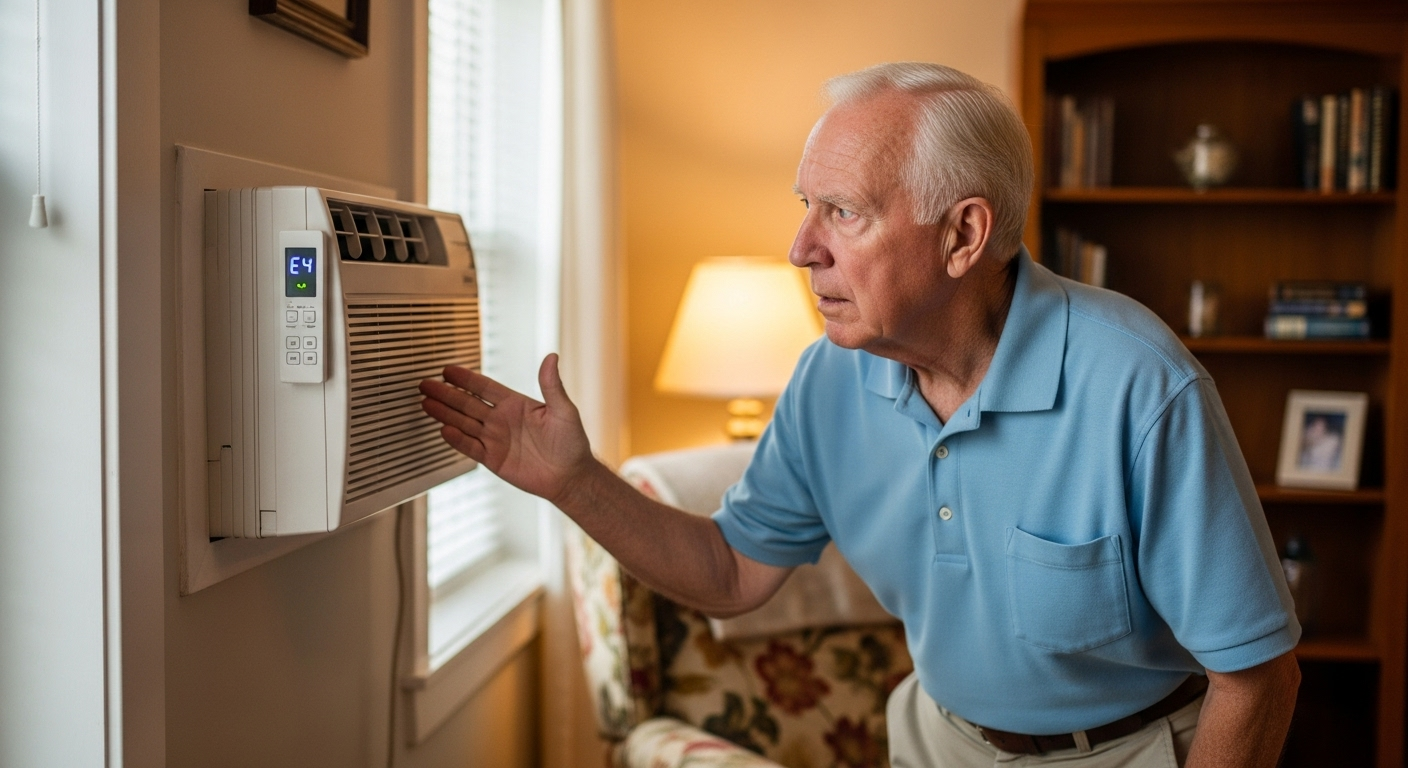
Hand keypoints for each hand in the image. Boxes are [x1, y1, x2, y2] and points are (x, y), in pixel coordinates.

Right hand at [419, 354, 594, 503]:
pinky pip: (471, 447)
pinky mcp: (493, 459)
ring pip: (464, 423)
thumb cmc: (571, 442)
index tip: (447, 370)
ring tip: (426, 403)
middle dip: (446, 394)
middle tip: (426, 384)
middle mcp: (501, 420)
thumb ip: (552, 385)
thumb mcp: (563, 410)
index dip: (466, 379)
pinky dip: (457, 440)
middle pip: (468, 404)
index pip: (485, 387)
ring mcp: (495, 439)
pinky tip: (443, 429)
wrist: (570, 476)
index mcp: (515, 404)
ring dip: (445, 413)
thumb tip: (551, 356)